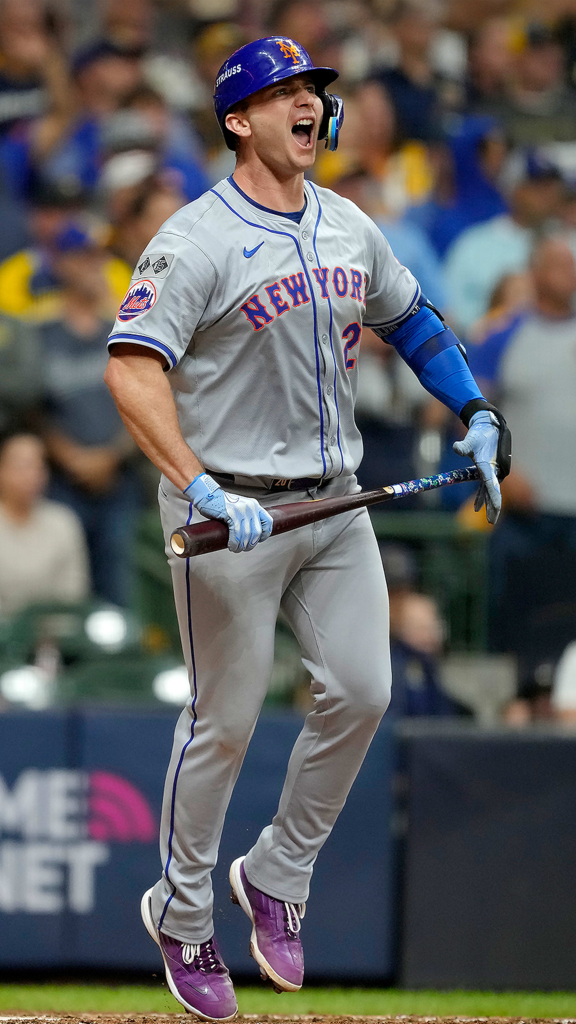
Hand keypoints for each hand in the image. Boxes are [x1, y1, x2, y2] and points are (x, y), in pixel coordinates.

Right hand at [185, 473, 272, 552]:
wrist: (207, 494)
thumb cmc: (221, 503)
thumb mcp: (239, 506)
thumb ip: (247, 516)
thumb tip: (250, 533)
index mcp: (254, 505)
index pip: (268, 522)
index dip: (265, 534)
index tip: (258, 540)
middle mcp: (250, 507)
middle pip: (257, 532)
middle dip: (251, 544)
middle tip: (244, 548)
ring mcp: (241, 510)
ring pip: (247, 534)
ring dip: (242, 545)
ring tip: (236, 548)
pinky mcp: (231, 514)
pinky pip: (237, 533)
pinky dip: (235, 543)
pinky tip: (232, 546)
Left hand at [453, 408, 510, 524]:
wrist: (489, 427)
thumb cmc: (480, 434)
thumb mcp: (471, 440)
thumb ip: (463, 446)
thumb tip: (455, 448)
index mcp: (490, 466)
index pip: (492, 486)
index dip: (494, 499)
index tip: (496, 509)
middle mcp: (494, 471)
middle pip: (493, 493)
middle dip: (493, 507)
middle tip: (490, 521)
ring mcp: (492, 472)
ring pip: (490, 492)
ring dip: (489, 504)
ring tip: (489, 519)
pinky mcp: (488, 471)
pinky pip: (486, 487)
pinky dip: (482, 496)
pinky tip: (477, 507)